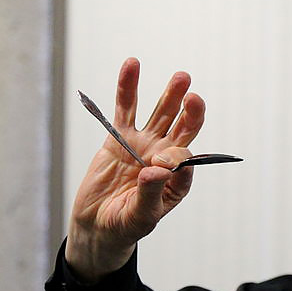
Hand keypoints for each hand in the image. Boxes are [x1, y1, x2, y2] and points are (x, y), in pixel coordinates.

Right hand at [66, 57, 205, 282]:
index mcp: (177, 179)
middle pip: (182, 130)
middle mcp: (165, 159)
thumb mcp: (141, 216)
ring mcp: (144, 145)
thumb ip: (151, 193)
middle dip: (190, 113)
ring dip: (170, 96)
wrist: (98, 225)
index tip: (162, 162)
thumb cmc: (125, 225)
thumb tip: (158, 170)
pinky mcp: (120, 138)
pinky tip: (132, 65)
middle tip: (194, 96)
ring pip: (160, 115)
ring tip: (182, 77)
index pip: (186, 160)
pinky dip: (129, 87)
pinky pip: (126, 109)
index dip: (178, 156)